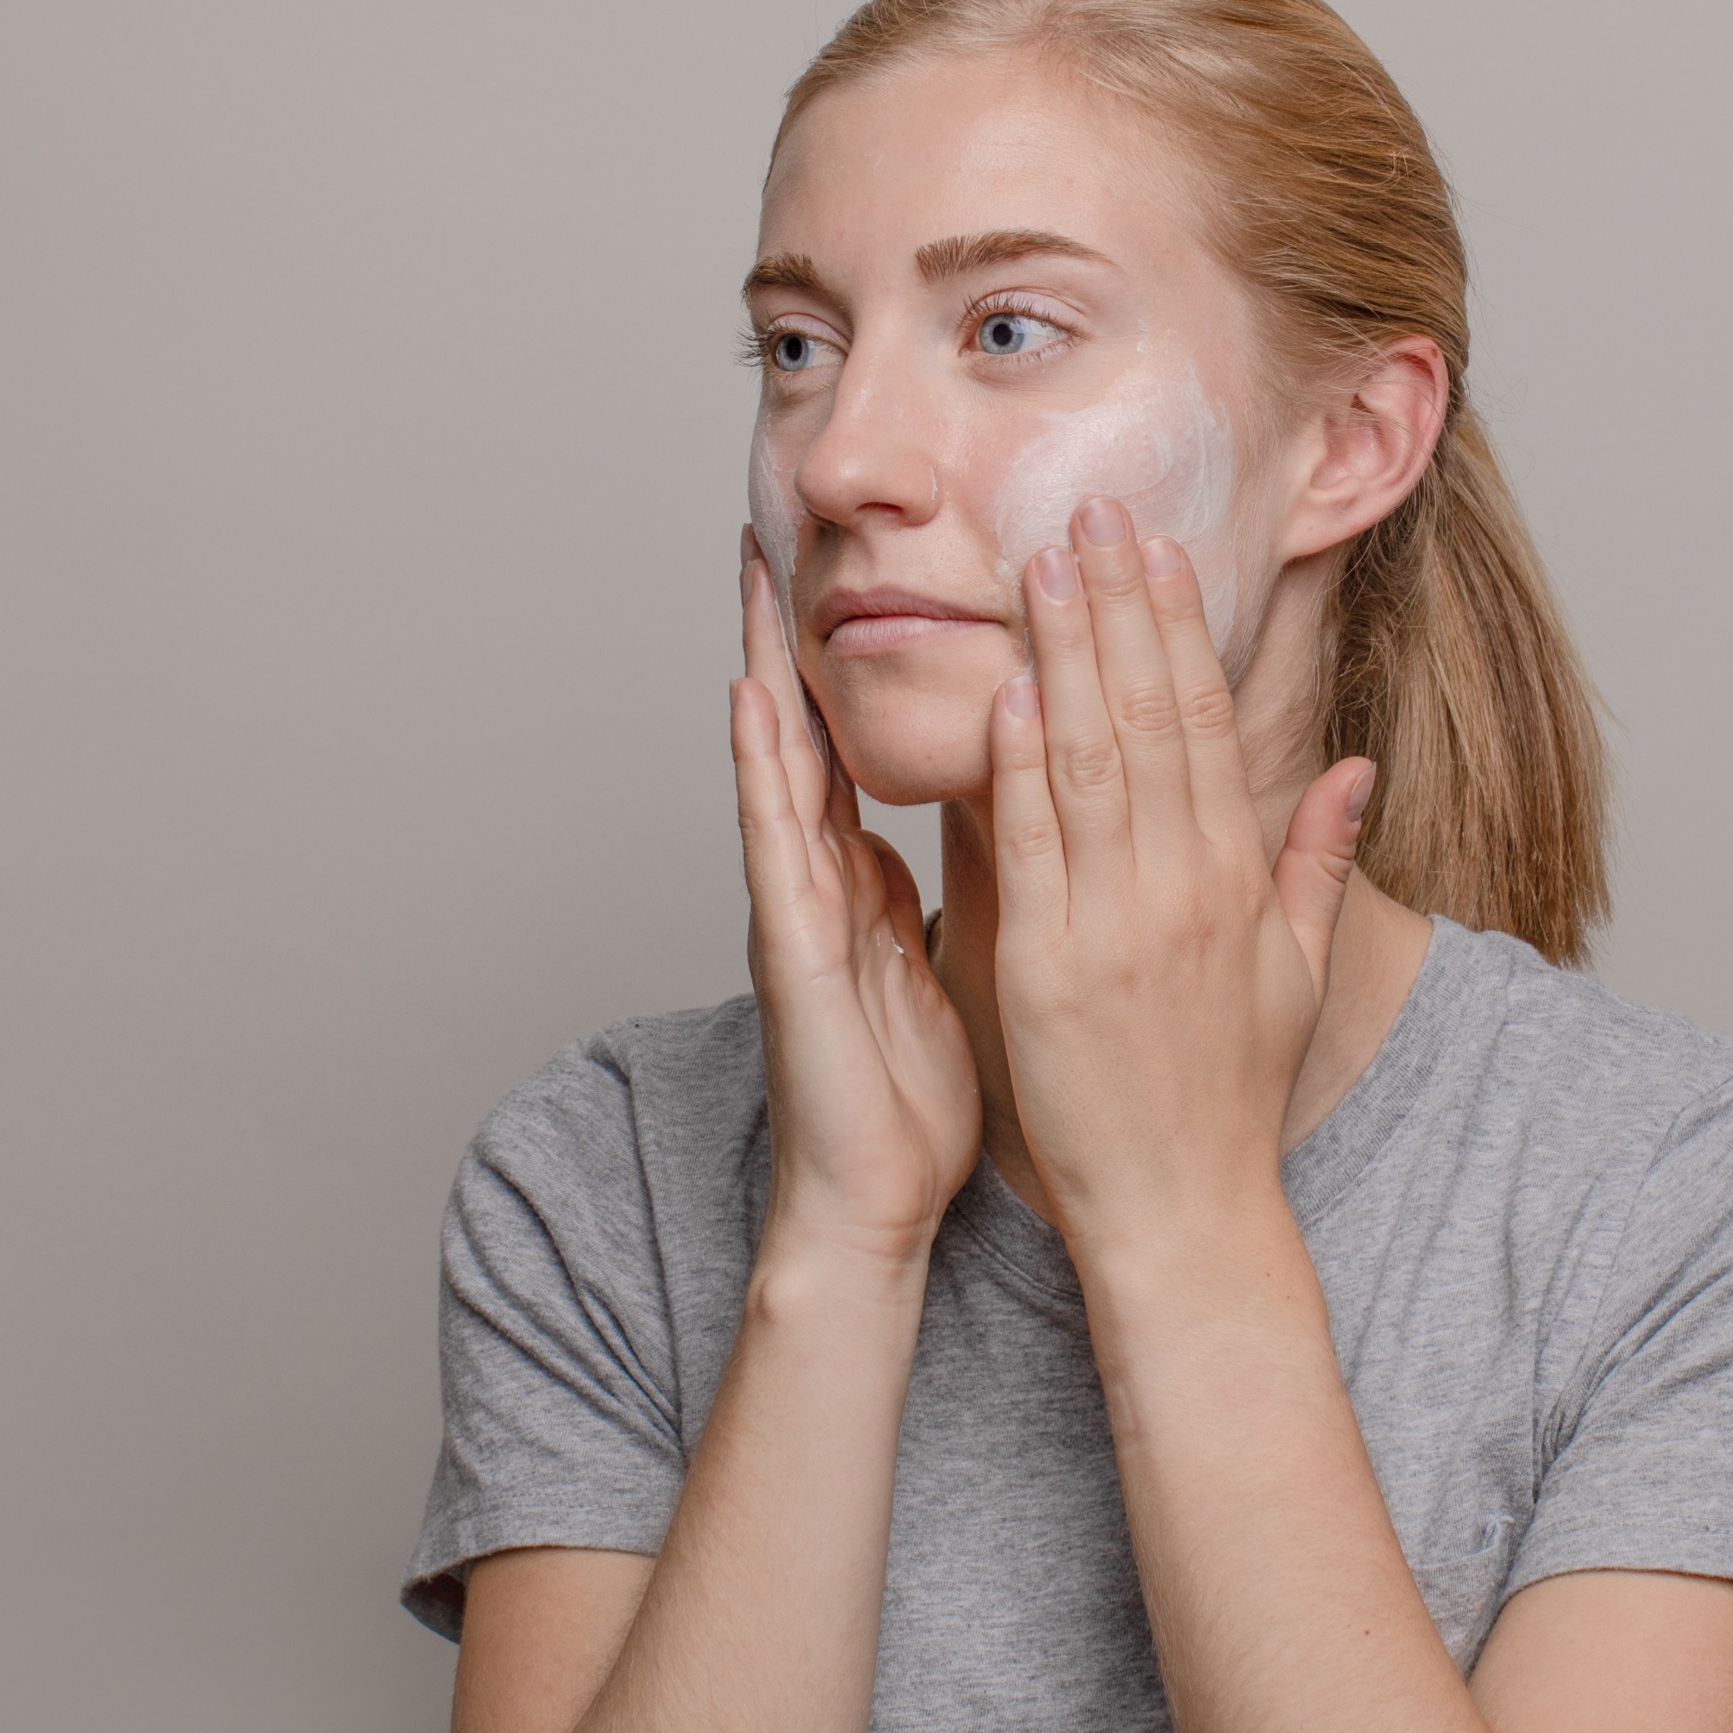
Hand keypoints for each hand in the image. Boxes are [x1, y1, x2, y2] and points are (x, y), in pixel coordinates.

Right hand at [730, 530, 982, 1271]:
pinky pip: (776, 844)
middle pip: (803, 735)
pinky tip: (750, 706)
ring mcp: (796, 907)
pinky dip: (762, 771)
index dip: (849, 663)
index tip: (849, 577)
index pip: (854, 746)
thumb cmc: (911, 1091)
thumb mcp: (946, 955)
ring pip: (778, 767)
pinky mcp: (790, 949)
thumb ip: (946, 879)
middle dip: (786, 640)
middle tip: (772, 535)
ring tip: (753, 581)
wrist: (874, 1197)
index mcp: (863, 878)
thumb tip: (981, 810)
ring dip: (760, 673)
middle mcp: (820, 878)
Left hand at [982, 498, 1375, 1258]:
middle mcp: (1182, 885)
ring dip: (1063, 653)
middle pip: (1149, 715)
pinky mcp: (1047, 968)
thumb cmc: (1230, 1093)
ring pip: (1088, 760)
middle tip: (1089, 512)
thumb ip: (1322, 861)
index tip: (1158, 547)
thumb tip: (1356, 771)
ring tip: (1042, 564)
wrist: (1184, 1207)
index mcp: (1237, 876)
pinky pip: (1032, 846)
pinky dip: (1019, 766)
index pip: (1206, 720)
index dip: (1180, 626)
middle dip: (1118, 606)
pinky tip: (1007, 690)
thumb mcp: (1299, 969)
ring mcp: (1114, 923)